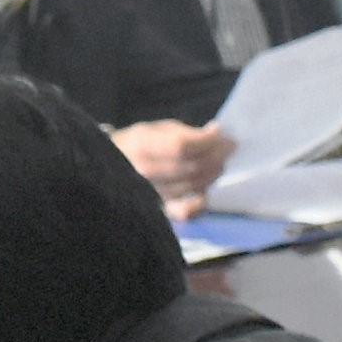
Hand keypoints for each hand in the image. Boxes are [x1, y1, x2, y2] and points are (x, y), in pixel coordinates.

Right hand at [117, 119, 237, 210]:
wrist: (113, 166)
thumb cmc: (140, 143)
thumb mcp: (158, 129)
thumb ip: (187, 132)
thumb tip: (217, 132)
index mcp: (142, 145)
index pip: (182, 146)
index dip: (207, 142)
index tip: (223, 136)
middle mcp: (145, 171)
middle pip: (192, 167)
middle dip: (217, 156)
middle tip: (228, 148)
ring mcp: (151, 193)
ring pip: (194, 186)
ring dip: (213, 173)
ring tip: (218, 162)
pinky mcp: (158, 209)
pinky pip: (185, 212)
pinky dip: (200, 202)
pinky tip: (205, 191)